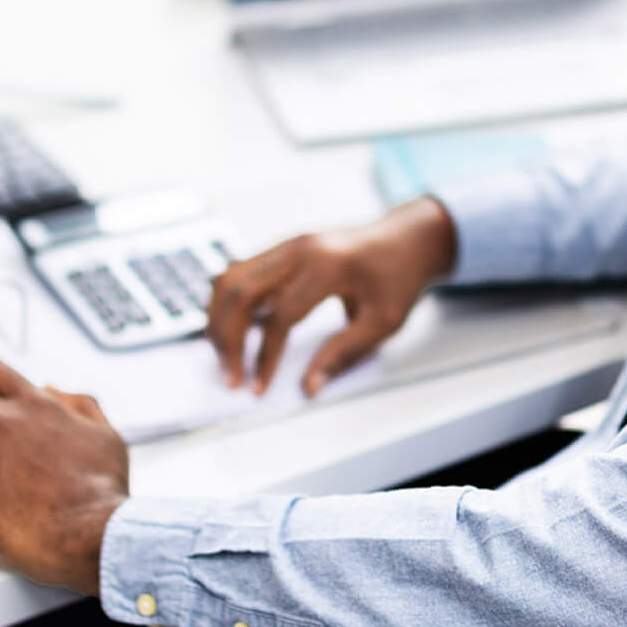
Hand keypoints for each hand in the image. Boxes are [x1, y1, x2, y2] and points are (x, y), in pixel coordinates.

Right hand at [207, 196, 457, 396]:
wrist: (408, 238)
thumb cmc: (399, 278)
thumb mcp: (384, 322)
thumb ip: (344, 353)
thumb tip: (309, 387)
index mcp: (327, 265)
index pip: (280, 316)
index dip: (265, 357)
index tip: (258, 388)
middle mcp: (298, 249)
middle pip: (240, 292)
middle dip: (226, 339)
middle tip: (230, 378)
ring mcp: (286, 244)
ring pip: (229, 278)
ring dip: (218, 319)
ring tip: (225, 358)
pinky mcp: (281, 249)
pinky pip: (240, 272)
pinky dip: (228, 302)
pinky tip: (233, 330)